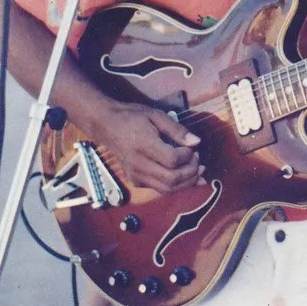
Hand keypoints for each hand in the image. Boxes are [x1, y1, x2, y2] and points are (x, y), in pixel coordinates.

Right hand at [88, 100, 204, 193]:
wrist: (108, 126)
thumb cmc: (133, 117)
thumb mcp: (157, 116)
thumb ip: (177, 130)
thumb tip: (196, 142)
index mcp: (144, 145)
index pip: (172, 160)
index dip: (188, 156)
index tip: (193, 148)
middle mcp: (138, 164)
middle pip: (171, 178)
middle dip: (191, 172)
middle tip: (199, 160)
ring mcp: (136, 175)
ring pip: (167, 189)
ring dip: (187, 183)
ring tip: (198, 171)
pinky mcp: (136, 181)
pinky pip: (160, 189)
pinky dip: (177, 186)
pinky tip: (187, 177)